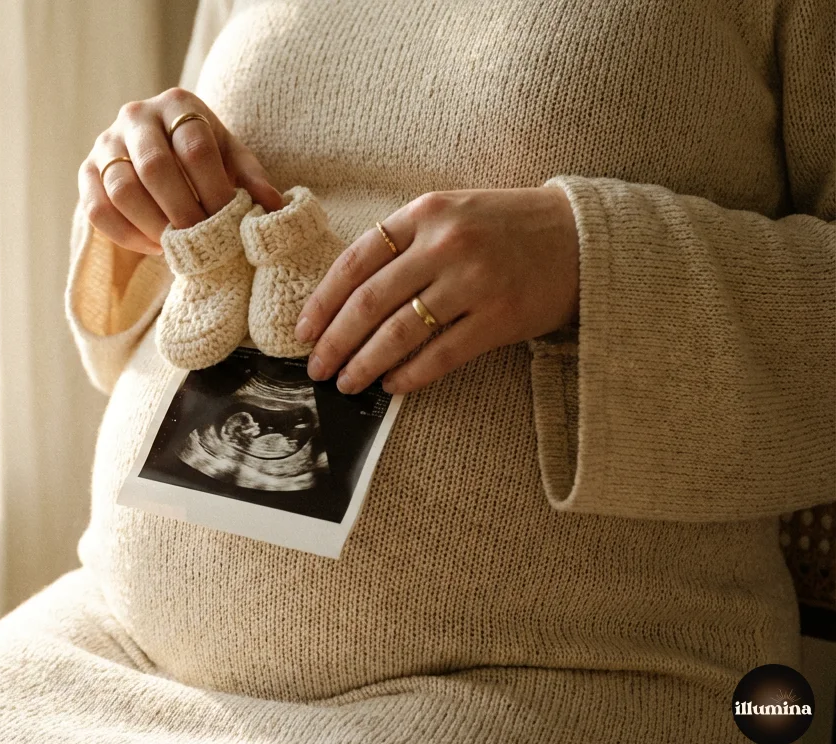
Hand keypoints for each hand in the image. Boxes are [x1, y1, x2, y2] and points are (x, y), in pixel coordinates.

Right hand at [78, 87, 284, 254]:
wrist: (159, 151)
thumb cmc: (202, 156)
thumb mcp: (231, 158)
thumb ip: (251, 179)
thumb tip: (274, 207)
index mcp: (178, 103)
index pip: (194, 145)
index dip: (213, 188)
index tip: (229, 220)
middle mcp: (136, 115)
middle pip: (155, 167)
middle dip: (182, 211)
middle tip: (203, 240)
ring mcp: (106, 142)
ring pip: (121, 189)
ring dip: (152, 225)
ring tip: (178, 247)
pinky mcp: (86, 171)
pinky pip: (97, 209)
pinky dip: (126, 235)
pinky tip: (153, 247)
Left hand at [296, 187, 580, 394]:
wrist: (582, 235)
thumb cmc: (507, 228)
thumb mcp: (451, 213)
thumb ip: (404, 244)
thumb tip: (347, 297)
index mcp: (425, 213)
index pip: (355, 261)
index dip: (323, 301)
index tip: (303, 331)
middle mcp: (446, 244)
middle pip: (370, 301)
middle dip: (335, 341)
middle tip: (316, 368)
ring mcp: (474, 281)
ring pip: (400, 332)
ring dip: (365, 363)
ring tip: (346, 383)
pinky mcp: (500, 317)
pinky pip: (441, 354)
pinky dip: (410, 375)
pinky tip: (391, 386)